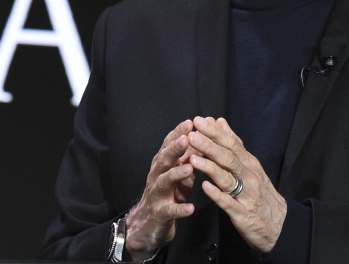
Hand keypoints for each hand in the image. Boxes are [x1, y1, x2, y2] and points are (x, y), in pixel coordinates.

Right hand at [124, 120, 196, 259]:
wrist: (147, 225)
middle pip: (164, 159)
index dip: (178, 133)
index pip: (168, 145)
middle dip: (175, 148)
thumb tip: (201, 136)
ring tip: (189, 168)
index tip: (190, 122)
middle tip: (187, 137)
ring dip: (176, 174)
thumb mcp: (179, 174)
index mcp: (162, 165)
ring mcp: (157, 196)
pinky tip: (190, 208)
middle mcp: (157, 177)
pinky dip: (179, 209)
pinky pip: (169, 211)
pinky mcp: (159, 215)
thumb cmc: (168, 194)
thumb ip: (189, 157)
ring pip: (164, 182)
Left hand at [188, 116, 286, 253]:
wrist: (279, 223)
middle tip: (193, 135)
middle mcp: (249, 176)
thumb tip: (220, 121)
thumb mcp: (250, 165)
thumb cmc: (260, 192)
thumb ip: (233, 144)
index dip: (215, 132)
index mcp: (249, 163)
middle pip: (228, 158)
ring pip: (227, 178)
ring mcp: (246, 195)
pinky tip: (205, 187)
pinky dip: (217, 195)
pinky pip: (228, 203)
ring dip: (210, 168)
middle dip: (210, 145)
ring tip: (193, 159)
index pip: (232, 143)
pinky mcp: (242, 213)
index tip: (199, 121)